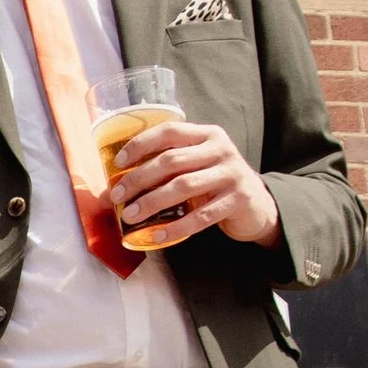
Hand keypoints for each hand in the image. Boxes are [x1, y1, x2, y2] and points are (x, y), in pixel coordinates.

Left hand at [111, 118, 281, 251]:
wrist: (257, 205)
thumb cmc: (215, 184)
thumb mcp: (196, 167)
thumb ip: (164, 170)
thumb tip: (111, 192)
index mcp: (207, 135)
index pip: (169, 131)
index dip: (141, 144)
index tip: (119, 163)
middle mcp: (221, 149)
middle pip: (172, 160)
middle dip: (140, 178)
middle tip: (117, 196)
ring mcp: (232, 174)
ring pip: (184, 186)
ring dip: (152, 202)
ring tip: (130, 216)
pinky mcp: (238, 200)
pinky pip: (201, 216)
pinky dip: (176, 228)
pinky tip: (156, 236)